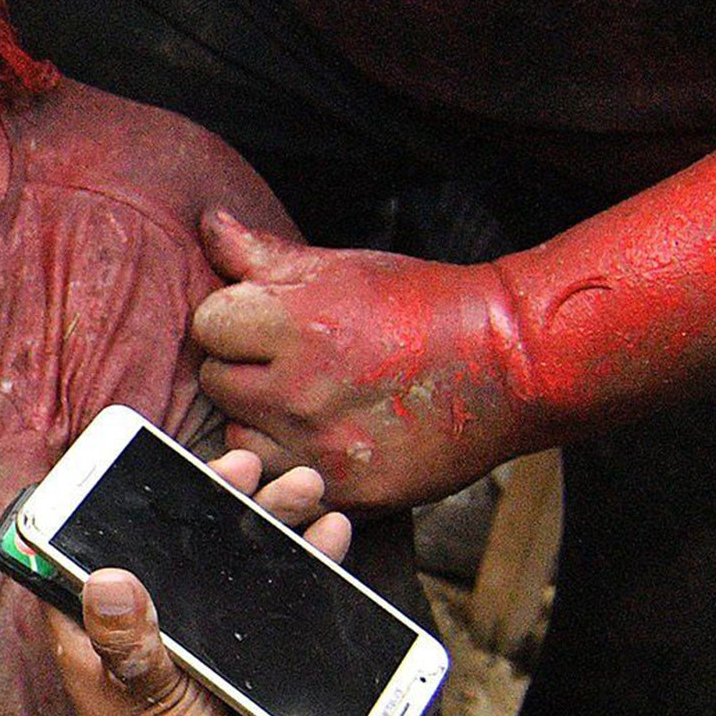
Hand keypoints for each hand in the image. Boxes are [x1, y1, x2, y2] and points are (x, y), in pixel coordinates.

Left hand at [48, 453, 348, 715]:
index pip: (88, 540)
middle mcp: (143, 615)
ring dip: (264, 517)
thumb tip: (104, 577)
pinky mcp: (246, 647)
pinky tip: (329, 532)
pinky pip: (271, 587)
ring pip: (226, 553)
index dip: (112, 494)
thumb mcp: (143, 703)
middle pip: (172, 535)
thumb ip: (128, 644)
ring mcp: (197, 627)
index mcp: (93, 624)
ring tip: (302, 487)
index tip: (149, 458)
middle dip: (211, 495)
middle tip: (249, 463)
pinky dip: (301, 557)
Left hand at [192, 210, 530, 514]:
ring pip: (238, 439)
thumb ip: (261, 254)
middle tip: (285, 361)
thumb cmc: (418, 305)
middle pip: (215, 383)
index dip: (231, 319)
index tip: (262, 321)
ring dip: (257, 422)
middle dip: (241, 368)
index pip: (208, 324)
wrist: (507, 364)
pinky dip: (290, 463)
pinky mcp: (346, 491)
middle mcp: (300, 390)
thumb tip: (209, 224)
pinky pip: (280, 482)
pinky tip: (320, 437)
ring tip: (302, 402)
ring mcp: (321, 447)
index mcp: (294, 325)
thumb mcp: (339, 266)